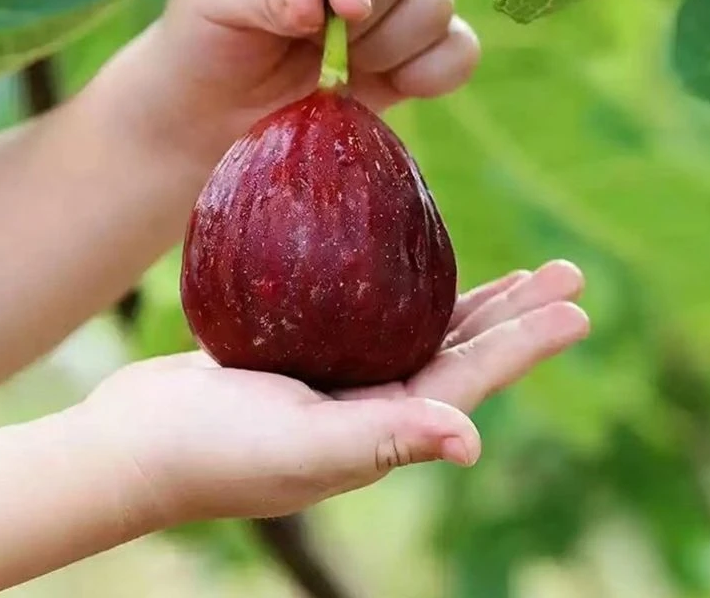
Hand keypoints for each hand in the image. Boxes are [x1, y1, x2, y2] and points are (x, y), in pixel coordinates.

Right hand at [78, 260, 586, 528]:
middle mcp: (372, 402)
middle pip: (461, 348)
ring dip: (473, 299)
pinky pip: (368, 307)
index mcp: (382, 428)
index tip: (576, 305)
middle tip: (565, 272)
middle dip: (516, 313)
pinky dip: (399, 282)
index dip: (526, 343)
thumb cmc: (208, 453)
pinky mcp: (305, 348)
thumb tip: (472, 440)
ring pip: (423, 326)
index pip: (472, 378)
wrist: (133, 441)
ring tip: (519, 270)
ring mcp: (340, 374)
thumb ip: (381, 441)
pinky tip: (410, 256)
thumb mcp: (298, 448)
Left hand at [106, 0, 479, 162]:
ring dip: (388, 49)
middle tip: (314, 49)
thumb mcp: (214, 0)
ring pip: (435, 5)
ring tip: (338, 70)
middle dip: (359, 20)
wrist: (226, 103)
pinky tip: (391, 84)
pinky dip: (432, 73)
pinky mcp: (419, 45)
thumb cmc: (213, 35)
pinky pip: (460, 50)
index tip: (341, 10)